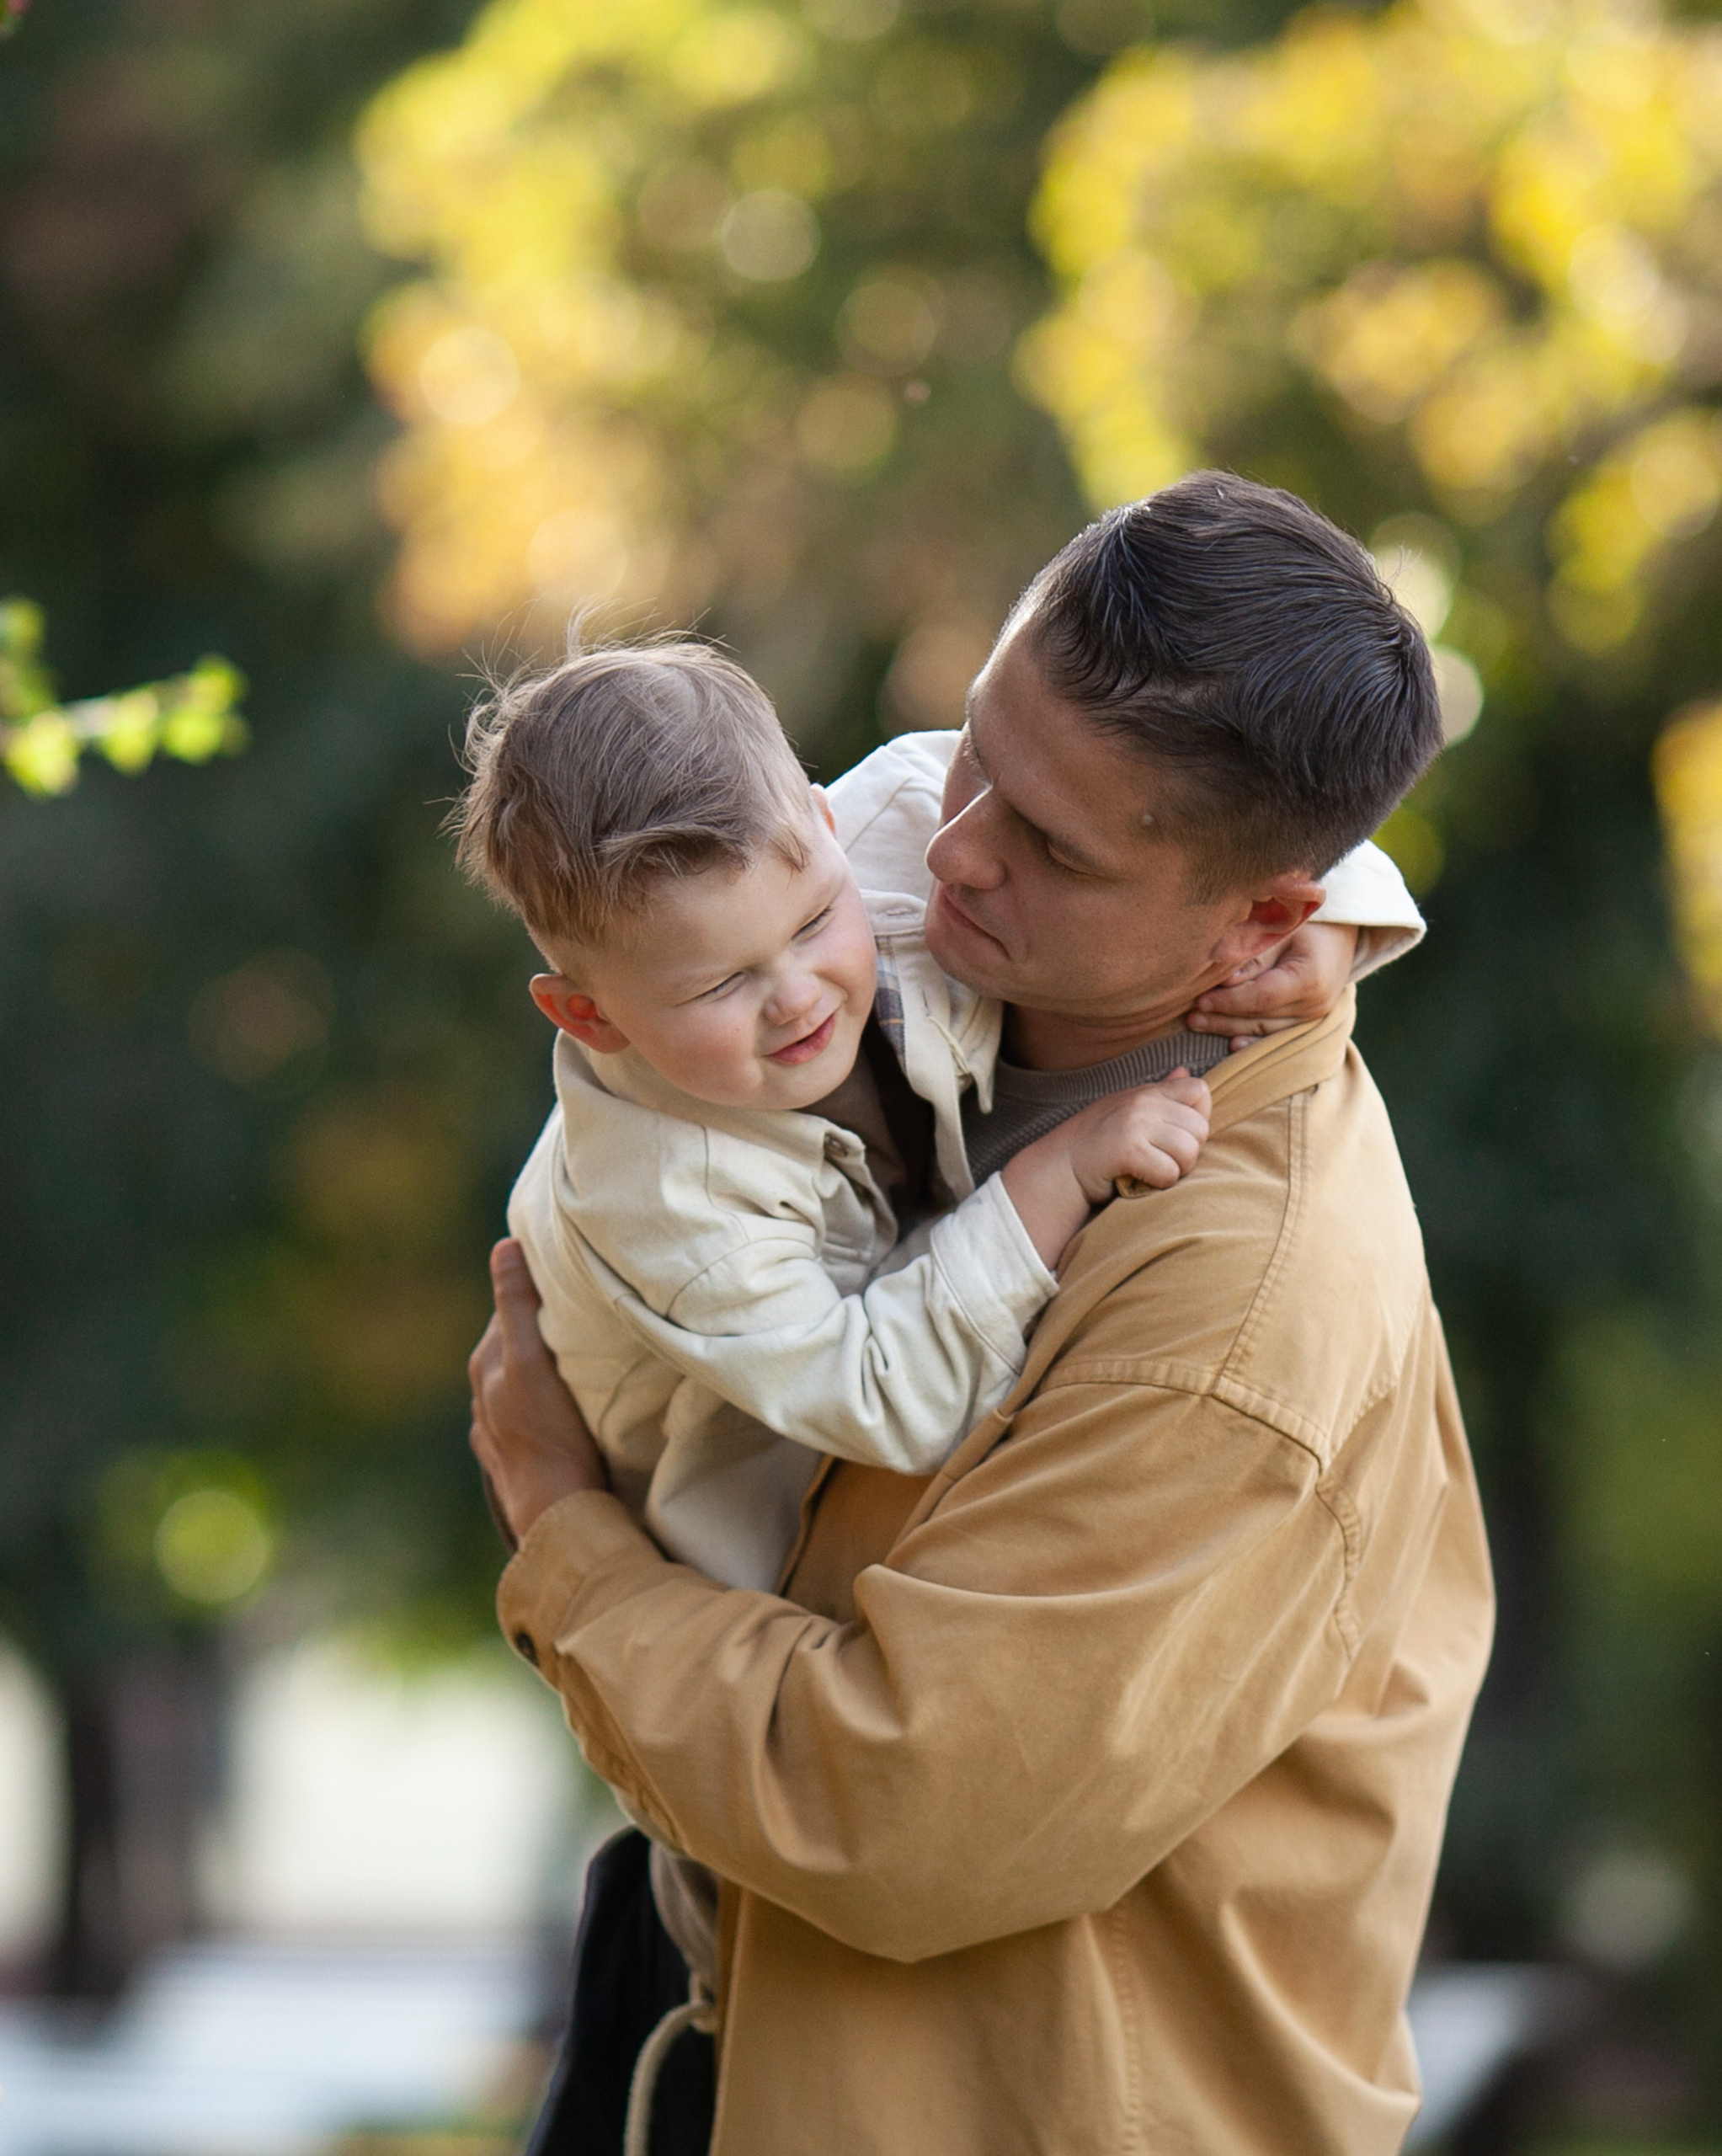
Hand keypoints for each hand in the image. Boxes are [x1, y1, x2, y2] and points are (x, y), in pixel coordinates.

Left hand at [468, 1238, 607, 1546]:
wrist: (555, 1512)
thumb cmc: (550, 1432)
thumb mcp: (531, 1359)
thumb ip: (517, 1304)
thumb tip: (505, 1246)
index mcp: (487, 1364)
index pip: (511, 1312)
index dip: (538, 1295)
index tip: (570, 1284)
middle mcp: (483, 1395)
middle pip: (514, 1346)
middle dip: (539, 1332)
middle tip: (580, 1320)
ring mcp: (493, 1430)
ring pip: (518, 1383)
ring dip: (539, 1370)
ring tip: (574, 1365)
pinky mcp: (507, 1460)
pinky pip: (521, 1420)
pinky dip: (536, 1407)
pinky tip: (556, 1412)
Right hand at [1061, 1070, 1210, 1205]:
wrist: (1059, 1166)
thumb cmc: (1097, 1142)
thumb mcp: (1128, 1109)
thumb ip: (1160, 1093)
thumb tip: (1184, 1071)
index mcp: (1147, 1092)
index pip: (1199, 1090)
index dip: (1198, 1117)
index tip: (1176, 1135)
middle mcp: (1143, 1103)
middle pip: (1200, 1128)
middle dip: (1189, 1152)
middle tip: (1163, 1160)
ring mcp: (1135, 1124)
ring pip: (1188, 1152)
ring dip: (1176, 1170)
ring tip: (1153, 1170)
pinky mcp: (1128, 1150)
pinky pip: (1169, 1172)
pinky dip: (1159, 1184)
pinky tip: (1140, 1179)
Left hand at [1185, 921, 1358, 1047]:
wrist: (1340, 935)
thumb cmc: (1307, 924)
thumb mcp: (1282, 929)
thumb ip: (1255, 955)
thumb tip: (1225, 981)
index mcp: (1310, 978)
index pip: (1260, 998)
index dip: (1227, 1002)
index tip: (1199, 1000)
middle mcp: (1316, 1005)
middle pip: (1259, 1019)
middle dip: (1221, 1018)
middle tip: (1189, 1016)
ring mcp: (1314, 1018)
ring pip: (1263, 1030)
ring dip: (1228, 1029)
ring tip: (1197, 1023)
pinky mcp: (1308, 1023)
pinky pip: (1274, 1035)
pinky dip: (1250, 1039)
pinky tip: (1230, 1044)